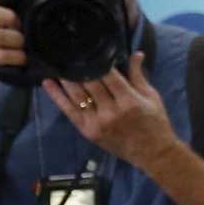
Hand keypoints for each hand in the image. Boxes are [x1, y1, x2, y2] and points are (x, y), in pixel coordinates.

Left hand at [44, 48, 178, 171]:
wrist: (154, 154)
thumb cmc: (155, 123)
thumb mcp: (151, 97)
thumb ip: (138, 75)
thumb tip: (135, 53)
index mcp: (129, 101)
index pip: (108, 75)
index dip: (97, 61)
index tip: (88, 50)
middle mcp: (111, 111)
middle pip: (89, 83)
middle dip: (79, 67)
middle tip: (69, 52)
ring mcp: (97, 122)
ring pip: (76, 95)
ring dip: (65, 78)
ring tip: (57, 63)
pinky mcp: (88, 131)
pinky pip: (69, 110)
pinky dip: (57, 96)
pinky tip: (48, 83)